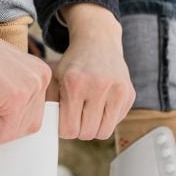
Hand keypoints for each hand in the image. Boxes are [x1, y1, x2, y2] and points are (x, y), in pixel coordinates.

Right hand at [0, 0, 49, 145]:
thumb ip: (9, 101)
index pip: (31, 115)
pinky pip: (2, 131)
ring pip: (12, 130)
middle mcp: (41, 78)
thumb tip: (8, 132)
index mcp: (39, 72)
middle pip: (26, 126)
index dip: (4, 120)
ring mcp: (31, 87)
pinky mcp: (16, 96)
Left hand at [52, 3, 134, 139]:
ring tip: (88, 115)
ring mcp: (118, 91)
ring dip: (94, 128)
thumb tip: (45, 130)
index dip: (64, 129)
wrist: (99, 42)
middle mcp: (99, 86)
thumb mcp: (54, 78)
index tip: (63, 120)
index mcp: (75, 83)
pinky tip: (101, 105)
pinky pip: (116, 123)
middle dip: (79, 129)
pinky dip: (107, 119)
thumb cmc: (73, 64)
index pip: (69, 129)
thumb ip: (48, 103)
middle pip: (87, 133)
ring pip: (104, 133)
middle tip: (76, 118)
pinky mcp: (129, 94)